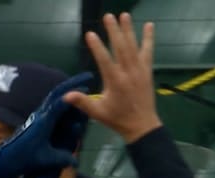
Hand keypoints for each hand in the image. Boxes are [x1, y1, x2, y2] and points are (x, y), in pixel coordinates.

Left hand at [0, 71, 93, 177]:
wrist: (6, 159)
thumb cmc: (25, 159)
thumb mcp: (45, 159)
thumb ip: (62, 159)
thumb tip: (76, 163)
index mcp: (43, 122)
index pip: (59, 103)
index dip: (74, 94)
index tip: (87, 86)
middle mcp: (40, 115)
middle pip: (56, 94)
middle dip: (71, 84)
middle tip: (86, 76)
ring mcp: (37, 116)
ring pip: (53, 97)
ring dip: (67, 89)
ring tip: (82, 84)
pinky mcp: (37, 119)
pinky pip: (51, 105)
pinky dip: (62, 99)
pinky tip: (71, 98)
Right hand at [64, 12, 161, 143]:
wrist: (142, 125)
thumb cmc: (117, 118)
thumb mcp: (97, 112)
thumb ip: (82, 102)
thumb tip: (65, 96)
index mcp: (115, 82)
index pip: (104, 60)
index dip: (97, 47)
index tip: (90, 34)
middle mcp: (128, 72)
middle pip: (121, 47)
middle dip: (114, 31)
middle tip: (108, 16)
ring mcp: (139, 70)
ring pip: (134, 46)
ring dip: (129, 29)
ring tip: (124, 15)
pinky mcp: (147, 70)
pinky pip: (148, 51)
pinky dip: (149, 38)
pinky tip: (149, 25)